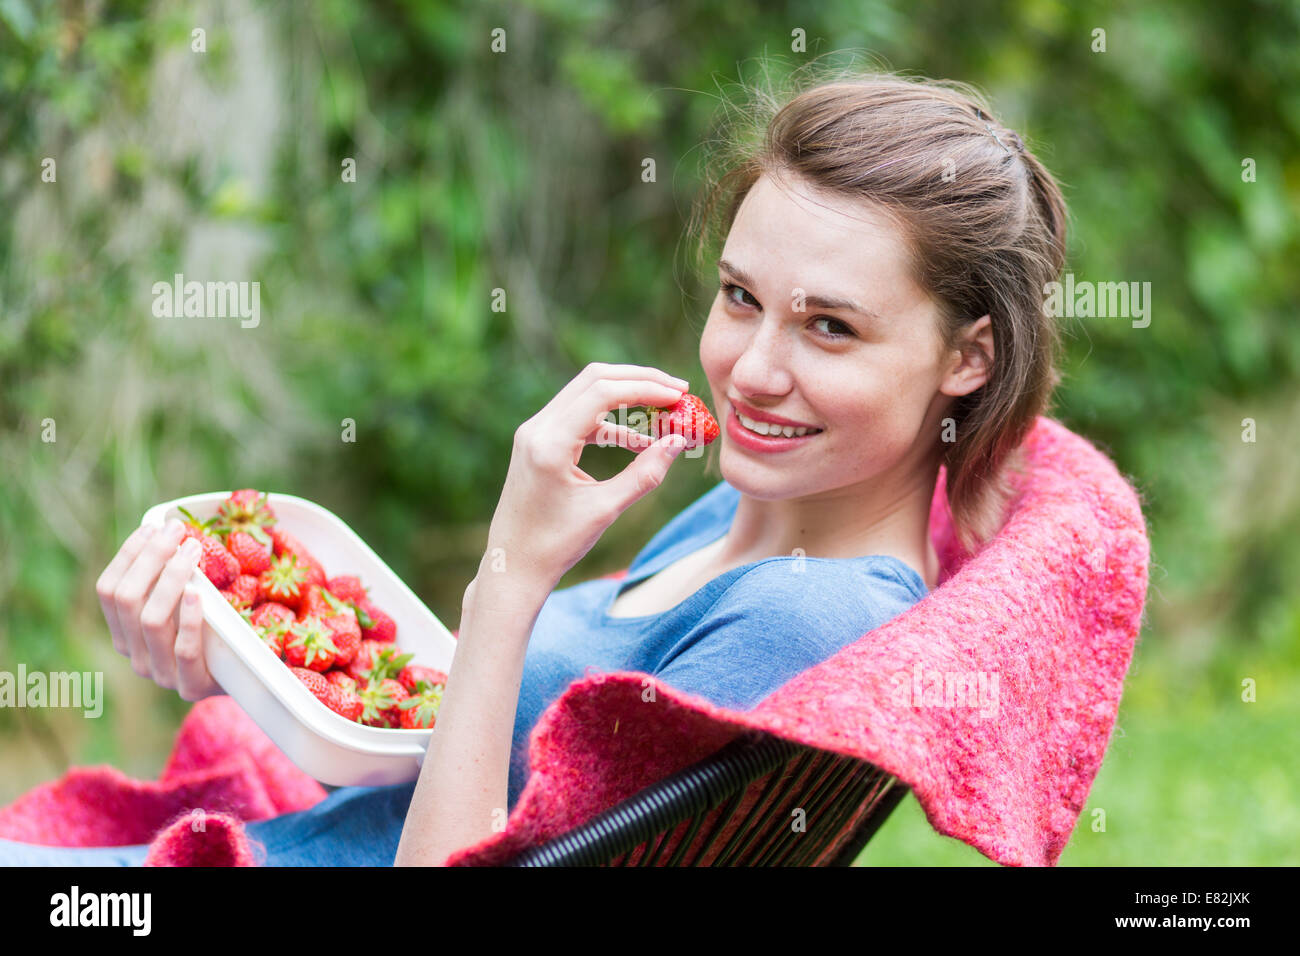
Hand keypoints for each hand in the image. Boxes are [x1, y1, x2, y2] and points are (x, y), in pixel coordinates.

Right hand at [95, 519, 222, 700]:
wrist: (242, 678)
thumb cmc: (212, 631)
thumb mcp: (184, 605)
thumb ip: (169, 580)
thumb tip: (167, 531)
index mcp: (124, 633)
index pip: (108, 591)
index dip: (128, 555)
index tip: (153, 527)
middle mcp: (134, 655)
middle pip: (127, 600)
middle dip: (150, 558)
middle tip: (177, 530)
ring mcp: (160, 674)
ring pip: (151, 620)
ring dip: (171, 578)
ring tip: (193, 550)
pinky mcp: (190, 686)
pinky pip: (184, 650)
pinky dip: (190, 618)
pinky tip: (199, 592)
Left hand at [483, 362, 691, 588]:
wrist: (513, 565)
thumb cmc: (555, 545)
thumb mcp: (605, 509)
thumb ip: (645, 474)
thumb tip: (679, 442)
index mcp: (550, 444)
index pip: (603, 393)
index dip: (646, 388)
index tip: (680, 395)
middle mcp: (537, 428)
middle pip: (594, 380)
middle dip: (639, 380)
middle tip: (677, 390)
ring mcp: (534, 432)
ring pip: (586, 394)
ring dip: (627, 398)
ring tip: (665, 412)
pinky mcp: (538, 441)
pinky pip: (579, 418)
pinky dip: (611, 423)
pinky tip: (640, 441)